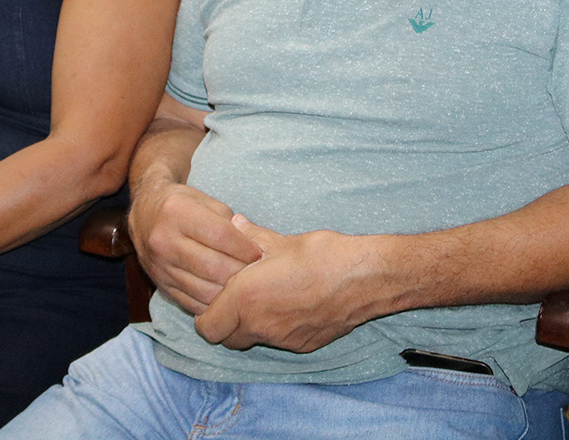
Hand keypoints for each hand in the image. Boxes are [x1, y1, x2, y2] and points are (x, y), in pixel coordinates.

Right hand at [128, 181, 263, 315]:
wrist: (144, 214)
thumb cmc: (182, 204)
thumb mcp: (204, 201)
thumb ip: (229, 221)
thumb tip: (254, 245)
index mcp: (176, 213)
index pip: (220, 236)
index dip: (244, 247)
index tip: (259, 252)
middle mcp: (164, 241)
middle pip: (213, 266)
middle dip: (241, 272)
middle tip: (257, 273)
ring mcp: (160, 267)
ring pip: (204, 290)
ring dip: (230, 292)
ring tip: (244, 286)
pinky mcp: (161, 286)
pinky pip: (193, 303)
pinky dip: (214, 305)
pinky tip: (226, 297)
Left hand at [194, 216, 384, 352]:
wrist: (363, 278)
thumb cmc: (321, 255)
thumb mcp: (281, 241)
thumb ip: (252, 236)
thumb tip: (235, 223)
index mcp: (245, 298)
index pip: (207, 327)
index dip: (205, 314)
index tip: (214, 297)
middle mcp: (259, 325)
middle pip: (226, 339)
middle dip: (225, 323)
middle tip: (235, 298)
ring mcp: (282, 339)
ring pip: (252, 339)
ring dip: (251, 325)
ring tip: (264, 297)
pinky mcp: (303, 345)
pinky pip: (278, 340)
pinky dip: (276, 328)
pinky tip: (290, 305)